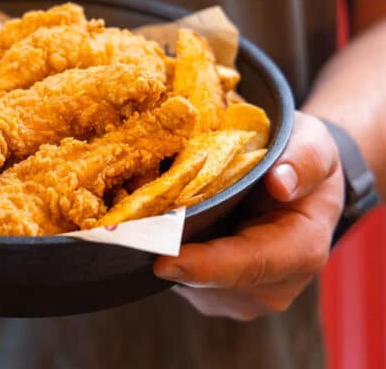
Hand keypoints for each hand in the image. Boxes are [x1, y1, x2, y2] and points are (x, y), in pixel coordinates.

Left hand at [154, 112, 343, 319]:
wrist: (300, 187)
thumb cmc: (302, 161)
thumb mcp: (312, 144)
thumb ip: (302, 158)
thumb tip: (280, 182)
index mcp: (301, 250)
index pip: (250, 265)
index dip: (205, 265)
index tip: (163, 260)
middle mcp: (273, 285)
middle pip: (211, 281)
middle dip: (169, 256)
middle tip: (127, 232)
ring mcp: (243, 296)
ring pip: (191, 285)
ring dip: (164, 256)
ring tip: (139, 222)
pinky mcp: (216, 294)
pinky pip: (184, 281)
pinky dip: (167, 255)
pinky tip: (153, 228)